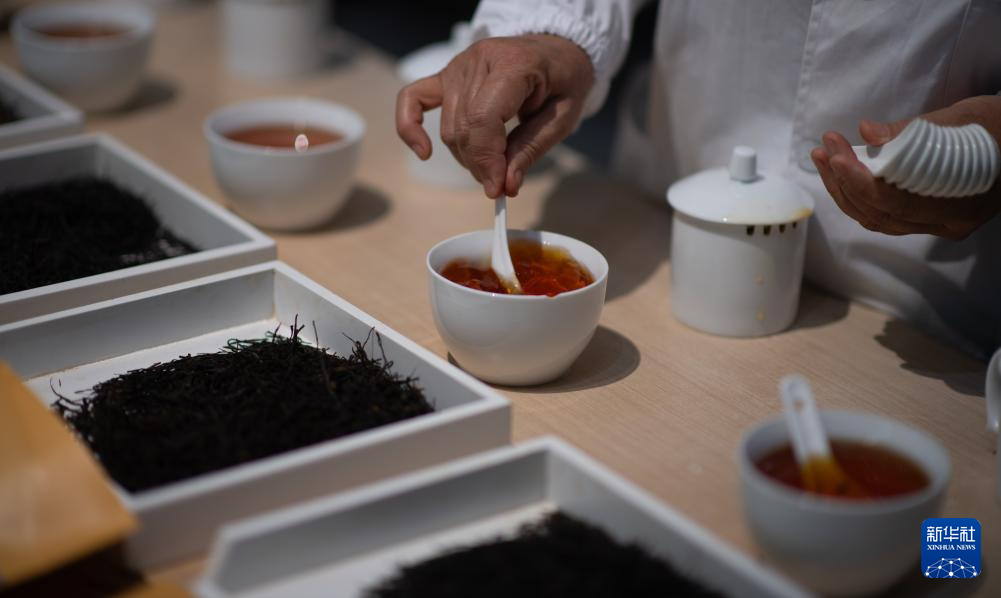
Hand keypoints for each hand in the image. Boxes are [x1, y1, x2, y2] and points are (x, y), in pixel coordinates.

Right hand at [396, 34, 593, 197]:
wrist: (555, 49)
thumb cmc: (564, 80)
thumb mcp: (562, 117)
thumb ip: (531, 149)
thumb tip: (505, 185)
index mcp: (513, 64)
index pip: (483, 118)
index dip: (486, 159)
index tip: (498, 189)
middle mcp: (478, 60)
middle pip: (463, 127)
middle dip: (480, 165)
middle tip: (500, 185)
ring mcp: (457, 65)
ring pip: (448, 127)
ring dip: (465, 157)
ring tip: (490, 168)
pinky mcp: (445, 75)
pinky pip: (412, 99)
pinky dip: (410, 127)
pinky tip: (424, 152)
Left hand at [811, 96, 1000, 238]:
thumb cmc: (1000, 128)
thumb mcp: (965, 119)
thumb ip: (915, 131)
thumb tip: (868, 132)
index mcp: (959, 206)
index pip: (895, 203)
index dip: (859, 181)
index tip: (836, 154)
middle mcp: (945, 224)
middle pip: (878, 214)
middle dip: (843, 181)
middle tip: (825, 147)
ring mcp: (935, 224)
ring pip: (876, 217)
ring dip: (843, 188)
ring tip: (824, 156)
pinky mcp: (926, 216)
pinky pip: (884, 213)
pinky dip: (859, 192)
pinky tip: (843, 169)